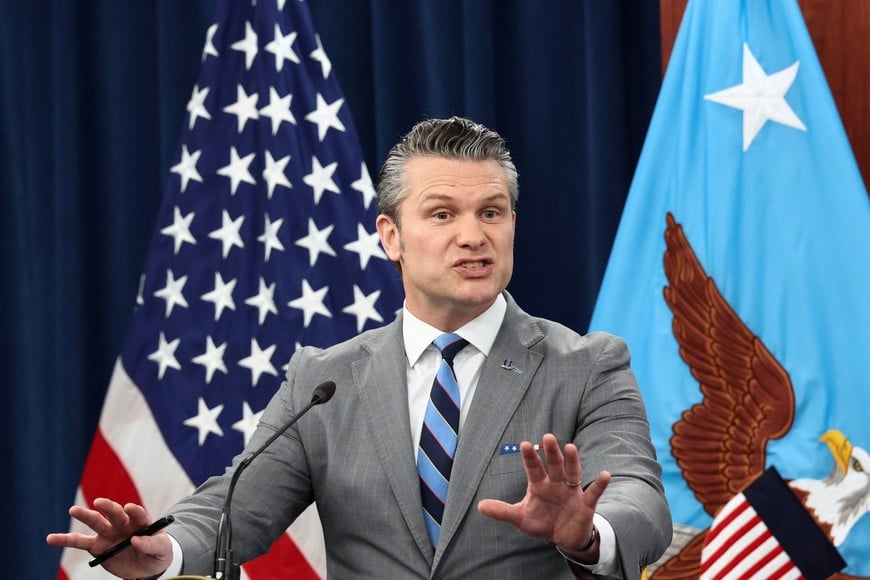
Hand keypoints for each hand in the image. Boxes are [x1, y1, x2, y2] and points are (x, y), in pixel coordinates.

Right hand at [45, 497, 172, 577]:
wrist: (148, 566)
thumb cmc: (158, 553)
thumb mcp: (162, 550)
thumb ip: (151, 544)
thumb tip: (136, 540)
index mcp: (141, 521)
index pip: (138, 513)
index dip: (134, 510)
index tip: (129, 508)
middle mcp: (123, 524)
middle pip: (115, 513)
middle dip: (108, 507)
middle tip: (100, 502)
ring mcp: (109, 533)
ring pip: (95, 523)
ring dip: (85, 515)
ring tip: (73, 510)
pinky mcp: (97, 546)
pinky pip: (80, 543)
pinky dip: (65, 540)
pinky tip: (52, 538)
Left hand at [477, 433, 610, 554]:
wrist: (564, 539)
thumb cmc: (542, 523)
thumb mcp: (521, 519)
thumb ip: (503, 511)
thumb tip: (480, 506)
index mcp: (539, 485)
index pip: (533, 469)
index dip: (530, 457)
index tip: (525, 444)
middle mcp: (556, 483)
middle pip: (554, 465)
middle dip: (551, 452)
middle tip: (548, 437)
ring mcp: (572, 492)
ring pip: (572, 473)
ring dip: (572, 461)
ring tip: (570, 448)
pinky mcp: (586, 503)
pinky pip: (594, 492)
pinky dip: (599, 484)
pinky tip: (605, 474)